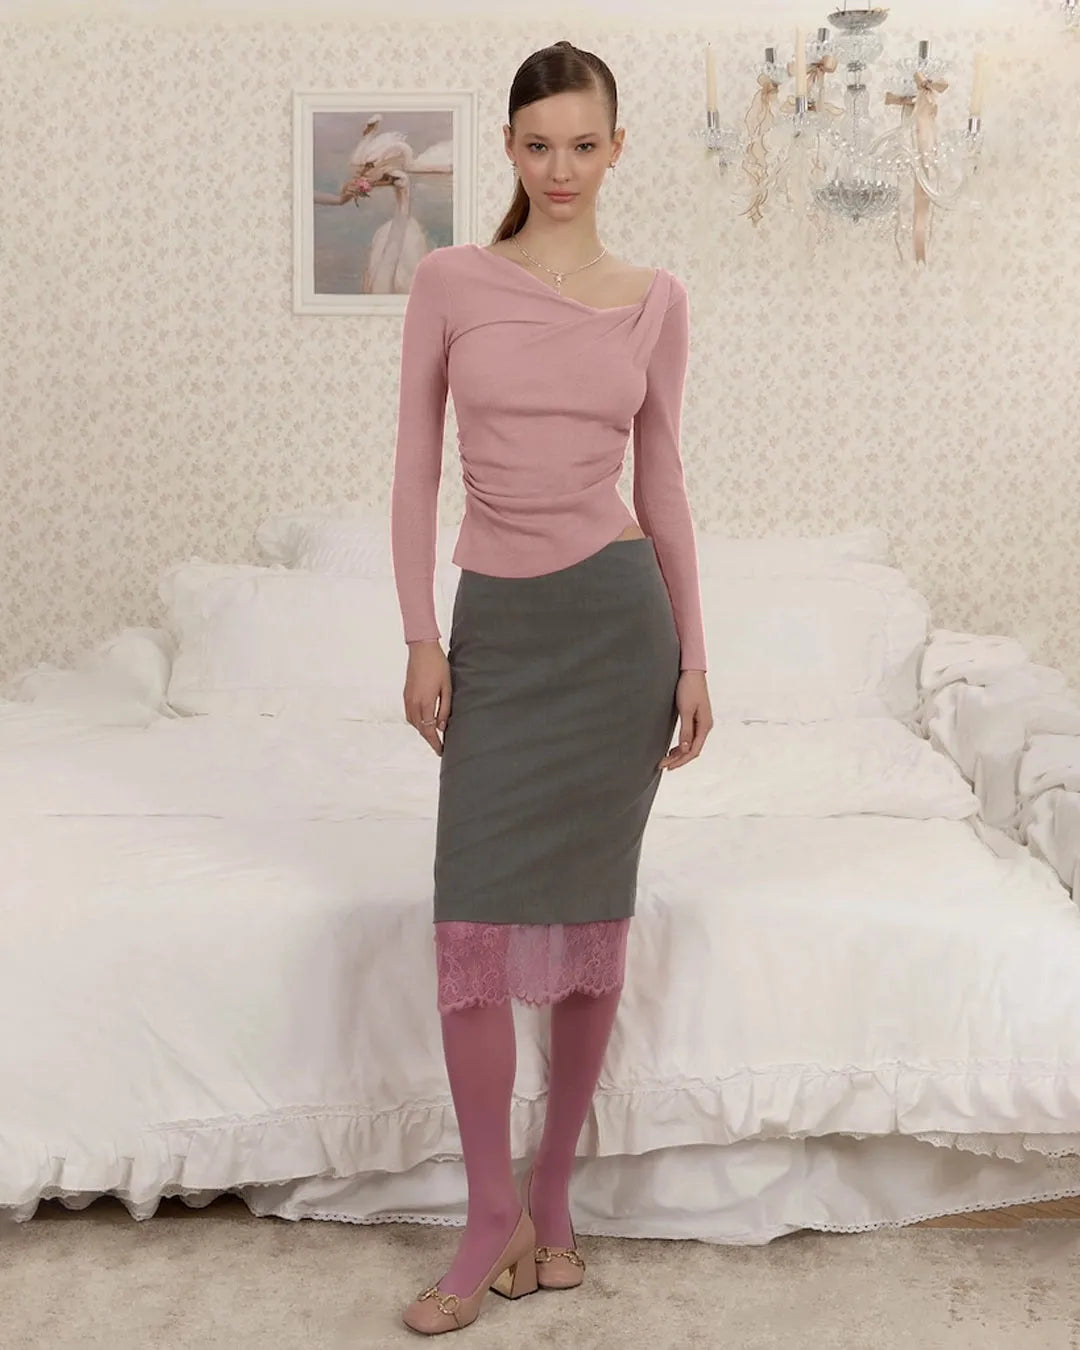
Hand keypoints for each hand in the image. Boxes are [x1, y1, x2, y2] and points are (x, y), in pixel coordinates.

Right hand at [404, 641, 451, 755]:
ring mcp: (408, 698)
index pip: (429, 730)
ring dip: (422, 730)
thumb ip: (445, 709)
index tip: (441, 751)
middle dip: (429, 739)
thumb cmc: (438, 665)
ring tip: (434, 735)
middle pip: (420, 729)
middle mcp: (414, 703)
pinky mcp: (406, 694)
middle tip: (439, 746)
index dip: (435, 743)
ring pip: (413, 723)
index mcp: (425, 702)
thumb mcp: (447, 687)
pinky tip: (424, 721)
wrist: (422, 649)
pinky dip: (417, 722)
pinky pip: (409, 714)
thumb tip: (443, 727)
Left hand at [659, 670, 712, 770]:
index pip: (694, 750)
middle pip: (693, 749)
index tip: (668, 766)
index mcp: (705, 726)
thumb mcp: (686, 710)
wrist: (691, 671)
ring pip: (691, 744)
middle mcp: (705, 726)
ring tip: (666, 760)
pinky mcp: (696, 717)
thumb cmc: (689, 688)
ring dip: (679, 753)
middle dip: (678, 759)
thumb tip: (685, 748)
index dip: (681, 760)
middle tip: (663, 766)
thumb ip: (686, 730)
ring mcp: (701, 722)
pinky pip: (690, 736)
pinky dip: (681, 744)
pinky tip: (674, 748)